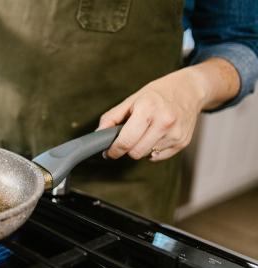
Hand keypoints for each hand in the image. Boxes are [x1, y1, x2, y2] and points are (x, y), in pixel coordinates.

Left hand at [97, 58, 239, 160]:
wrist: (189, 90)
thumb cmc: (157, 94)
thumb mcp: (131, 100)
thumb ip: (112, 118)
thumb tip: (98, 134)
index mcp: (148, 109)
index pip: (126, 141)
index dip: (114, 150)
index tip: (109, 152)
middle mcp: (164, 122)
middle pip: (136, 153)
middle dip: (127, 149)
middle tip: (126, 139)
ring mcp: (175, 134)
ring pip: (146, 155)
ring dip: (141, 148)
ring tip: (145, 132)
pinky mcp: (183, 142)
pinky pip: (158, 157)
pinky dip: (153, 150)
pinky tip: (156, 136)